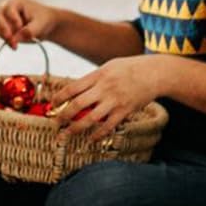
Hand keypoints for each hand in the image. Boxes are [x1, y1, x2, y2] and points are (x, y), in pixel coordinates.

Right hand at [0, 0, 58, 48]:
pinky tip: (15, 45)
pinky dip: (6, 40)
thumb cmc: (44, 19)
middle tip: (12, 39)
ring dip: (5, 37)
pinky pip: (0, 34)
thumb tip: (15, 39)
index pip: (8, 8)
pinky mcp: (4, 27)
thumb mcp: (40, 24)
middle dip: (4, 29)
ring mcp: (4, 17)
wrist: (46, 25)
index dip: (13, 19)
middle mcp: (7, 6)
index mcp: (16, 0)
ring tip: (15, 44)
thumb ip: (28, 31)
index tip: (20, 27)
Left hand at [50, 56, 167, 140]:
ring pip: (90, 118)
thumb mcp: (109, 66)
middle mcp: (104, 87)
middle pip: (78, 104)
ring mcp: (114, 100)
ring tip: (66, 134)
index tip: (52, 104)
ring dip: (76, 128)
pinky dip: (98, 134)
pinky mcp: (124, 110)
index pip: (73, 87)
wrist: (153, 73)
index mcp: (98, 74)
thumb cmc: (130, 68)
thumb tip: (76, 90)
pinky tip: (91, 139)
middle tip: (55, 122)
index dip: (60, 97)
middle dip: (63, 114)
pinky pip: (108, 126)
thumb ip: (94, 78)